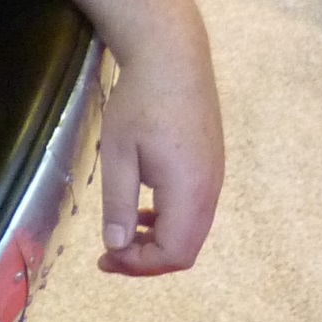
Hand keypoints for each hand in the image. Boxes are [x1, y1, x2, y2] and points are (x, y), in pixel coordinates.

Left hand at [94, 33, 223, 275]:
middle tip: (110, 255)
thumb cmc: (140, 102)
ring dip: (158, 240)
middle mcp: (210, 189)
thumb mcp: (118, 155)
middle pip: (186, 248)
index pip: (174, 253)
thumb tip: (118, 246)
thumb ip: (119, 203)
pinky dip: (169, 221)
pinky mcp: (211, 165)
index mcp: (189, 191)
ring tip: (122, 234)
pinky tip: (143, 209)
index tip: (105, 258)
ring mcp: (215, 177)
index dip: (140, 265)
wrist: (173, 56)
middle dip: (147, 259)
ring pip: (192, 231)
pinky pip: (195, 210)